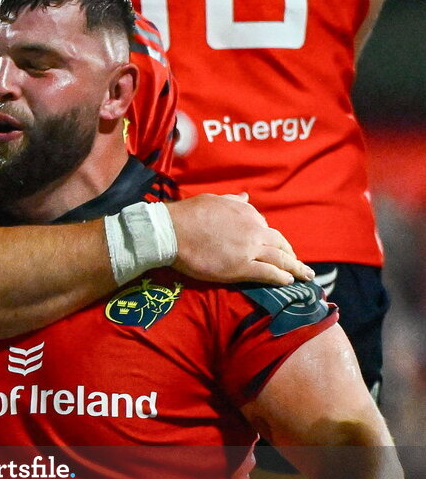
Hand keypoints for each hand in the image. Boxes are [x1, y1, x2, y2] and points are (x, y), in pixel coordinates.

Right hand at [167, 193, 313, 285]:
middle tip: (299, 264)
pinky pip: (268, 273)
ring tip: (305, 276)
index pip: (265, 227)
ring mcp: (248, 249)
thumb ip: (233, 201)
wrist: (172, 230)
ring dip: (295, 268)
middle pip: (279, 244)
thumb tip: (247, 197)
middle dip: (291, 255)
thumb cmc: (187, 214)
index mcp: (246, 212)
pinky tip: (289, 282)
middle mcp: (253, 229)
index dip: (271, 240)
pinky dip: (281, 278)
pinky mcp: (240, 267)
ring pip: (280, 259)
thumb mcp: (214, 200)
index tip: (275, 248)